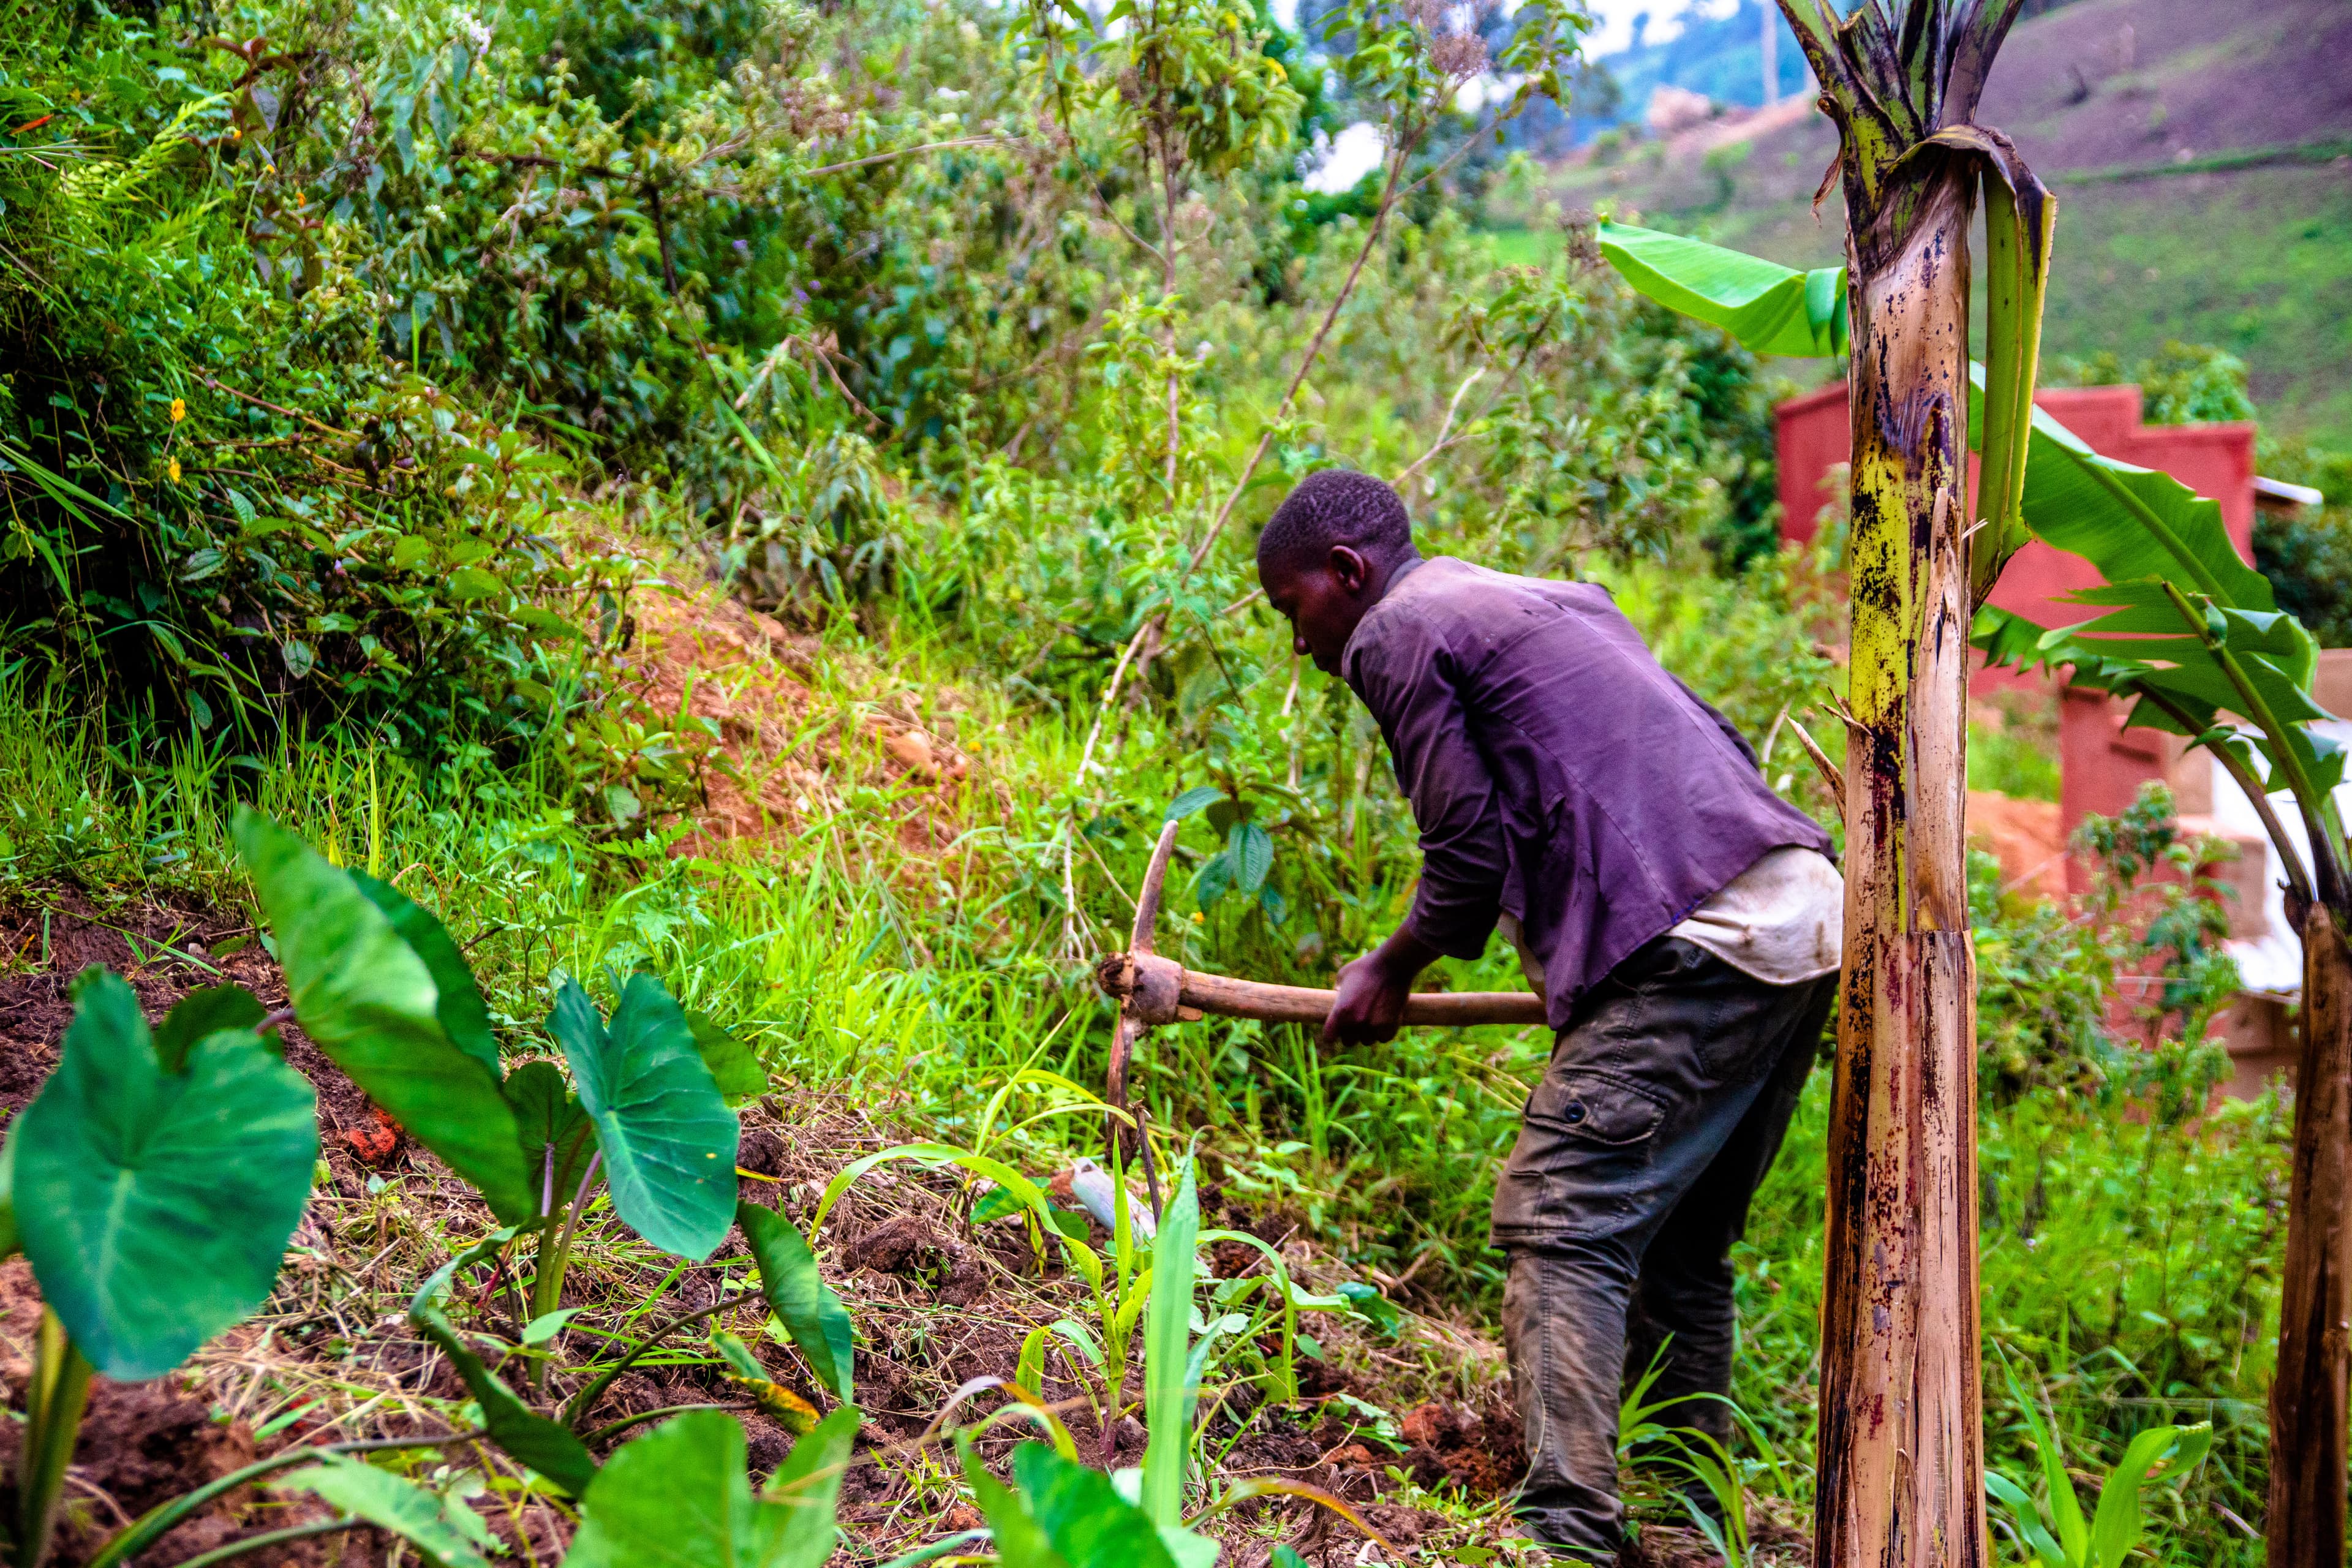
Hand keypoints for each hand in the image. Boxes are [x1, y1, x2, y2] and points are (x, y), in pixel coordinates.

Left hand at [1322, 929, 1438, 1047]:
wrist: (1392, 965)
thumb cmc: (1366, 967)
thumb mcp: (1342, 975)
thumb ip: (1337, 991)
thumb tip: (1336, 997)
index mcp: (1340, 1011)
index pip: (1329, 1037)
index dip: (1333, 1033)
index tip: (1337, 1029)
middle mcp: (1354, 1022)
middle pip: (1348, 1041)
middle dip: (1352, 1033)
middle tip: (1358, 1020)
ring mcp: (1373, 1026)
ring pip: (1367, 1040)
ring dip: (1369, 1032)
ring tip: (1373, 1017)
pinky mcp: (1389, 1027)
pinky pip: (1383, 1038)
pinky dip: (1384, 1031)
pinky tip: (1385, 1018)